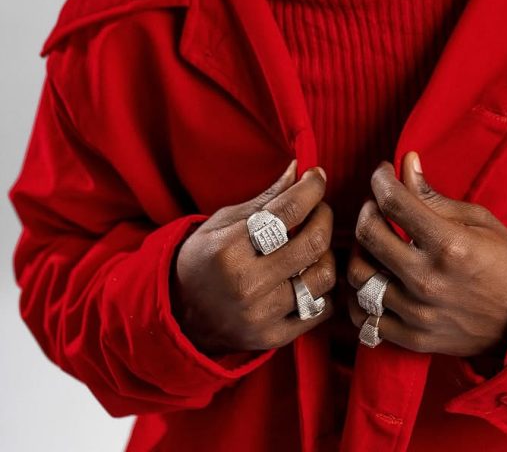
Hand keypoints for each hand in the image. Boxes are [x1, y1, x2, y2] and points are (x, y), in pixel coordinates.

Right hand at [171, 162, 334, 353]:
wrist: (179, 316)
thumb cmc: (203, 259)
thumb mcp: (222, 221)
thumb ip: (265, 198)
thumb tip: (298, 169)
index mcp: (229, 248)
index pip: (287, 211)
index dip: (311, 188)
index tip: (317, 176)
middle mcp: (247, 284)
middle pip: (312, 243)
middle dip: (324, 216)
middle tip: (319, 208)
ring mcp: (262, 315)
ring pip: (323, 277)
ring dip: (326, 253)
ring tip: (314, 243)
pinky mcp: (273, 337)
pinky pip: (322, 309)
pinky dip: (324, 288)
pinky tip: (310, 273)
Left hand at [347, 153, 506, 357]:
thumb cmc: (504, 262)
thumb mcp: (477, 220)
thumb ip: (434, 196)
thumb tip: (405, 162)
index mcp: (449, 244)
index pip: (394, 201)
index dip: (381, 178)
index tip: (383, 173)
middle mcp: (427, 279)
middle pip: (368, 234)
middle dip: (367, 209)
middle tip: (377, 205)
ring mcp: (417, 313)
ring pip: (358, 274)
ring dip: (360, 250)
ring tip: (374, 242)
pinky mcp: (412, 338)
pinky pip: (364, 316)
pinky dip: (360, 295)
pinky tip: (374, 278)